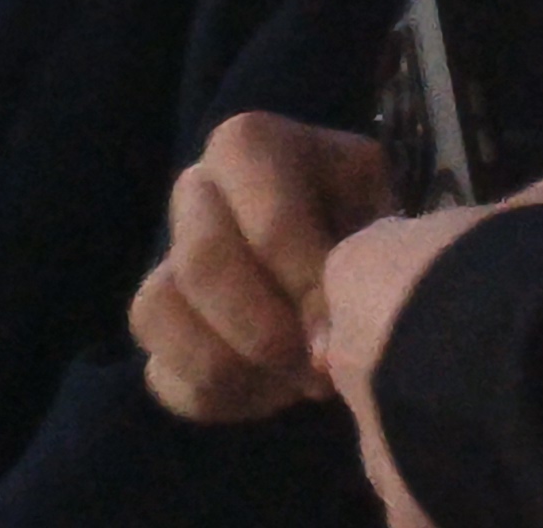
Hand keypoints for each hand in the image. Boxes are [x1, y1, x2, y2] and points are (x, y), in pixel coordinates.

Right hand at [129, 111, 394, 421]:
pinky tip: (266, 392)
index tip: (348, 319)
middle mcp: (198, 189)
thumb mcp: (384, 229)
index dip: (302, 276)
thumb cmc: (379, 236)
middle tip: (320, 368)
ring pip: (157, 310)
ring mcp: (170, 255)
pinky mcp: (165, 324)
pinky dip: (216, 395)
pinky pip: (159, 371)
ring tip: (292, 381)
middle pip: (200, 260)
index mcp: (252, 147)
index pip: (259, 210)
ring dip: (234, 365)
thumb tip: (320, 344)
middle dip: (266, 331)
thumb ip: (360, 269)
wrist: (365, 269)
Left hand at [312, 135, 542, 527]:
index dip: (434, 292)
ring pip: (407, 443)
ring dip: (454, 437)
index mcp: (362, 279)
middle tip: (511, 372)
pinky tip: (525, 483)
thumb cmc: (525, 279)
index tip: (490, 299)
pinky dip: (469, 497)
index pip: (378, 283)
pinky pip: (433, 504)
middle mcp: (351, 363)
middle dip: (437, 369)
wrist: (534, 386)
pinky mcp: (410, 512)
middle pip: (386, 365)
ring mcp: (377, 447)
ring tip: (530, 429)